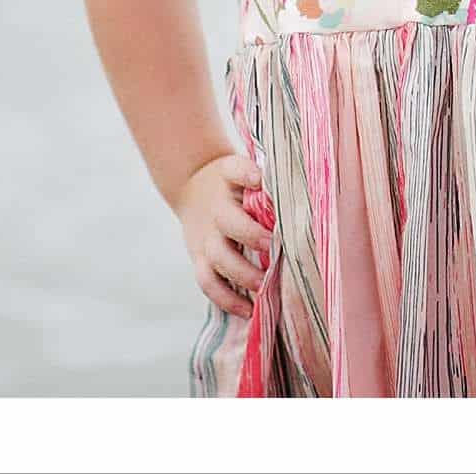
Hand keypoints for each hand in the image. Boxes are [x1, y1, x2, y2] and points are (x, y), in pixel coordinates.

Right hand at [174, 149, 270, 318]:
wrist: (193, 186)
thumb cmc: (232, 179)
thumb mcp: (243, 166)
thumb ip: (260, 174)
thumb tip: (281, 185)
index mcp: (228, 180)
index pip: (237, 171)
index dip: (249, 175)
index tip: (261, 181)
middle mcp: (215, 212)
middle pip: (230, 225)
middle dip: (252, 236)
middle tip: (276, 247)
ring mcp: (205, 239)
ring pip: (219, 261)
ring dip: (243, 275)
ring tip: (266, 287)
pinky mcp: (200, 260)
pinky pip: (209, 284)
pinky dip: (228, 299)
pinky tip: (249, 310)